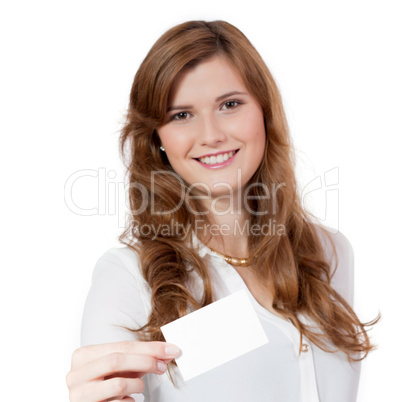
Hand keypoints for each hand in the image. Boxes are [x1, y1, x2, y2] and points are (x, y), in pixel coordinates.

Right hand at [66, 340, 180, 401]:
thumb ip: (140, 358)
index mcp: (83, 356)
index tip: (170, 349)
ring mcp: (79, 395)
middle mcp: (76, 374)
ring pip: (118, 384)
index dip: (149, 347)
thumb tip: (167, 352)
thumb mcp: (121, 368)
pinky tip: (129, 400)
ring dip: (138, 385)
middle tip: (163, 366)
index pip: (122, 346)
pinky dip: (129, 401)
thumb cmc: (105, 384)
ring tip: (140, 387)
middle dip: (146, 361)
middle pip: (117, 360)